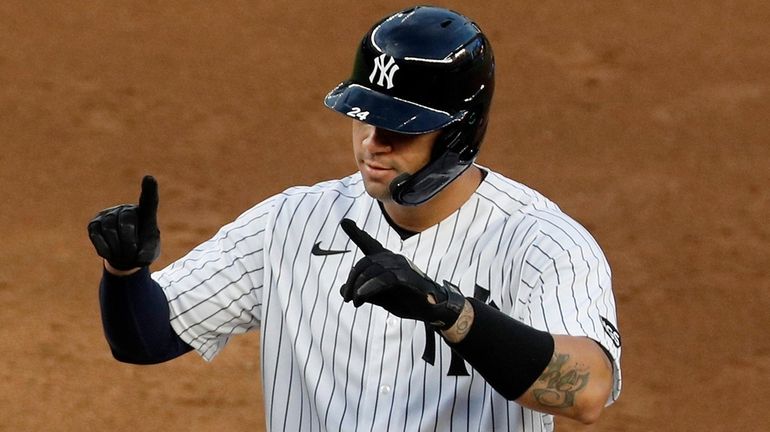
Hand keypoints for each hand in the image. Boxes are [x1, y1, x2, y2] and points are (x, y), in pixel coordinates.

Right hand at [87, 175, 160, 270]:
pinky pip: (97, 235)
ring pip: (110, 229)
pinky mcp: (94, 224)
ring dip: (118, 249)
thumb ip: (148, 254)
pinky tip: (111, 254)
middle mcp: (126, 209)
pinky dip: (104, 249)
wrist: (124, 256)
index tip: (149, 178)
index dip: (149, 189)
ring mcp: (108, 215)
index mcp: (145, 213)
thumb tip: (138, 258)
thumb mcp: (149, 254)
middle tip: (131, 256)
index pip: (149, 200)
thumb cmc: (141, 250)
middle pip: (127, 221)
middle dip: (129, 242)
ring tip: (124, 257)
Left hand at [339, 218, 464, 328]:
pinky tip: (362, 295)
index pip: (369, 244)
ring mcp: (401, 266)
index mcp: (386, 260)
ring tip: (355, 301)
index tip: (345, 222)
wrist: (432, 309)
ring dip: (359, 287)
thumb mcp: (380, 297)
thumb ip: (362, 292)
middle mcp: (393, 259)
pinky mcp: (408, 277)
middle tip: (347, 298)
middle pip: (364, 262)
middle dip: (352, 280)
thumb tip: (342, 290)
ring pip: (372, 270)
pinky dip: (370, 287)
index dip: (356, 233)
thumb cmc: (407, 300)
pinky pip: (384, 279)